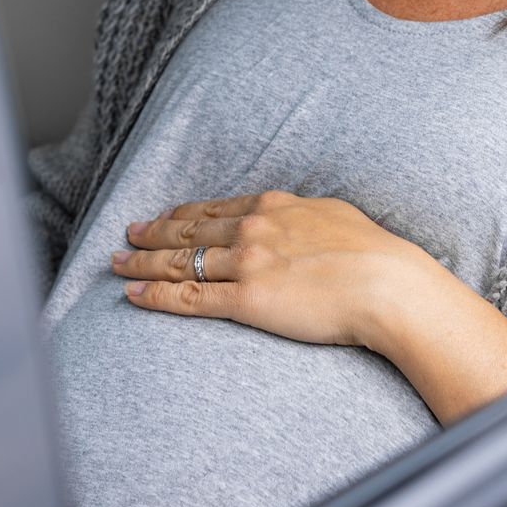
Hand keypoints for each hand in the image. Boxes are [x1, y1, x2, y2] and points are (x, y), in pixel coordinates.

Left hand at [110, 188, 438, 350]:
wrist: (389, 285)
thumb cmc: (374, 253)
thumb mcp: (335, 215)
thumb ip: (305, 215)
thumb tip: (299, 218)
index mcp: (273, 206)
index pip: (214, 208)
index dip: (182, 213)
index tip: (164, 217)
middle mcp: (252, 229)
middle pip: (187, 230)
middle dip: (152, 233)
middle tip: (128, 234)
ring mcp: (246, 264)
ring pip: (179, 261)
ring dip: (142, 262)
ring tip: (118, 263)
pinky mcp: (246, 300)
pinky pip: (189, 297)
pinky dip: (155, 295)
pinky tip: (132, 294)